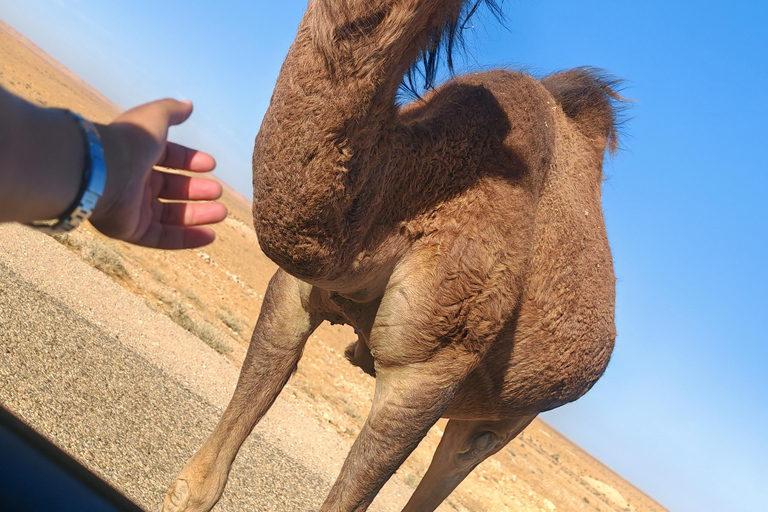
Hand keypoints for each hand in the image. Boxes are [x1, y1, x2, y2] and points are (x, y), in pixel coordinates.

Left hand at [90, 99, 226, 248]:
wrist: (102, 170)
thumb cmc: (129, 141)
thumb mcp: (155, 118)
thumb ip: (172, 111)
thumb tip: (189, 105)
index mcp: (138, 156)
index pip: (168, 160)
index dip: (190, 161)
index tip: (211, 164)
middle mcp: (134, 182)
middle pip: (172, 190)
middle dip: (197, 191)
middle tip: (218, 192)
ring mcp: (132, 208)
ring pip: (171, 215)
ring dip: (198, 215)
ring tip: (222, 212)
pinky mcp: (131, 230)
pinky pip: (163, 238)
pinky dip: (187, 239)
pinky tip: (210, 236)